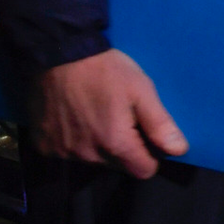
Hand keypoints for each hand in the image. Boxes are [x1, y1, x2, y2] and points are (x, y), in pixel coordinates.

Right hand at [32, 48, 187, 177]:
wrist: (58, 53)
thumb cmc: (105, 70)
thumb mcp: (141, 90)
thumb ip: (160, 124)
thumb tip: (179, 150)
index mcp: (115, 144)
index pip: (143, 171)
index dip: (150, 156)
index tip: (146, 136)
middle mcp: (87, 156)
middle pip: (118, 166)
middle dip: (124, 149)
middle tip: (120, 118)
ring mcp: (62, 152)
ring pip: (92, 160)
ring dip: (98, 145)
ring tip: (96, 114)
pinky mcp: (43, 145)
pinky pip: (66, 152)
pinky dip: (74, 141)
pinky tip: (74, 118)